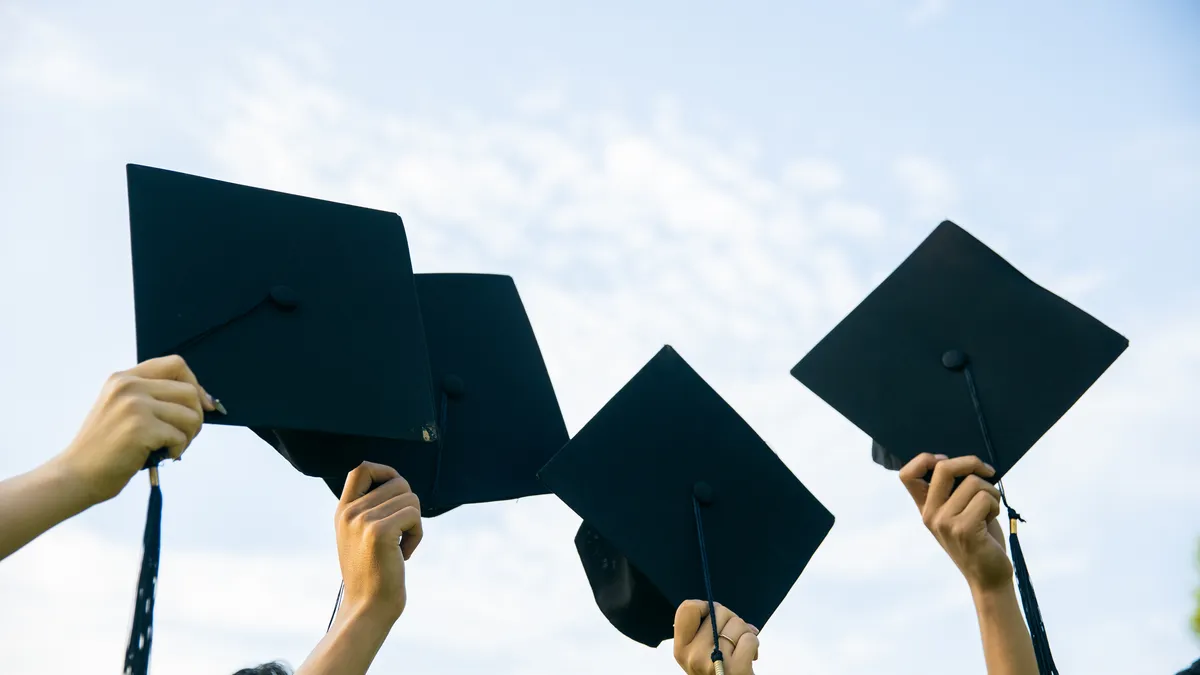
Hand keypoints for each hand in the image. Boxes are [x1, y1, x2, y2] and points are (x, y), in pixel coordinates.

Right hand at [54, 355, 214, 504]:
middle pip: (189, 391)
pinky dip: (177, 450)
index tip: (203, 405)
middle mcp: (129, 386)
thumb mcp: (123, 410)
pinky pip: (180, 437)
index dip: (196, 384)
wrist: (77, 475)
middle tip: (185, 436)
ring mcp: (134, 405)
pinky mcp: (140, 428)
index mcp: (124, 378)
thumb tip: (205, 400)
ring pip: (190, 415)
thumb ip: (153, 398)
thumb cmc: (106, 449)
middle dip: (196, 417)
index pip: (175, 364)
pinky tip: (162, 458)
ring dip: (189, 436)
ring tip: (171, 448)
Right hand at [334, 462, 422, 623]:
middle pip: (398, 482)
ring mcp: (362, 521)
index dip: (386, 471)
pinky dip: (417, 535)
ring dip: (414, 523)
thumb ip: (371, 509)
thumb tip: (398, 481)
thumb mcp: (361, 536)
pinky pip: (414, 515)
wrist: (368, 607)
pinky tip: (405, 555)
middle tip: (402, 533)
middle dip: (409, 506)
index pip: (361, 467)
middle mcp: (350, 512)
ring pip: (410, 498)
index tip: (396, 493)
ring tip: (401, 546)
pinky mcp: (379, 532)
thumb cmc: (372, 573)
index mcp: (343, 511)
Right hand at [673, 600, 759, 674]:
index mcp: (681, 648)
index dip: (705, 606)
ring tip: (741, 649)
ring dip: (745, 633)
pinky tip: (750, 656)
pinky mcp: (734, 669)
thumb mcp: (700, 654)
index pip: (687, 608)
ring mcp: (713, 662)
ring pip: (737, 624)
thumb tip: (721, 609)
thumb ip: (704, 632)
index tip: (714, 618)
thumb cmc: (718, 672)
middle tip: (733, 637)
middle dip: (732, 620)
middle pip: (718, 611)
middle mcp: (692, 655)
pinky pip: (749, 639)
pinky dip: (754, 644)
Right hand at [900, 453, 1011, 592]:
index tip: (945, 461)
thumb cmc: (980, 540)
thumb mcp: (960, 512)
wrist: (989, 577)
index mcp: (926, 508)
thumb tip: (968, 462)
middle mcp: (930, 514)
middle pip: (943, 468)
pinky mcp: (963, 529)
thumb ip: (956, 490)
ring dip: (992, 492)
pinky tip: (992, 519)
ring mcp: (944, 522)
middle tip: (988, 471)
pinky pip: (985, 499)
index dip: (924, 459)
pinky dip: (996, 505)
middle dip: (971, 462)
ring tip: (991, 509)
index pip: (906, 475)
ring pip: (973, 483)